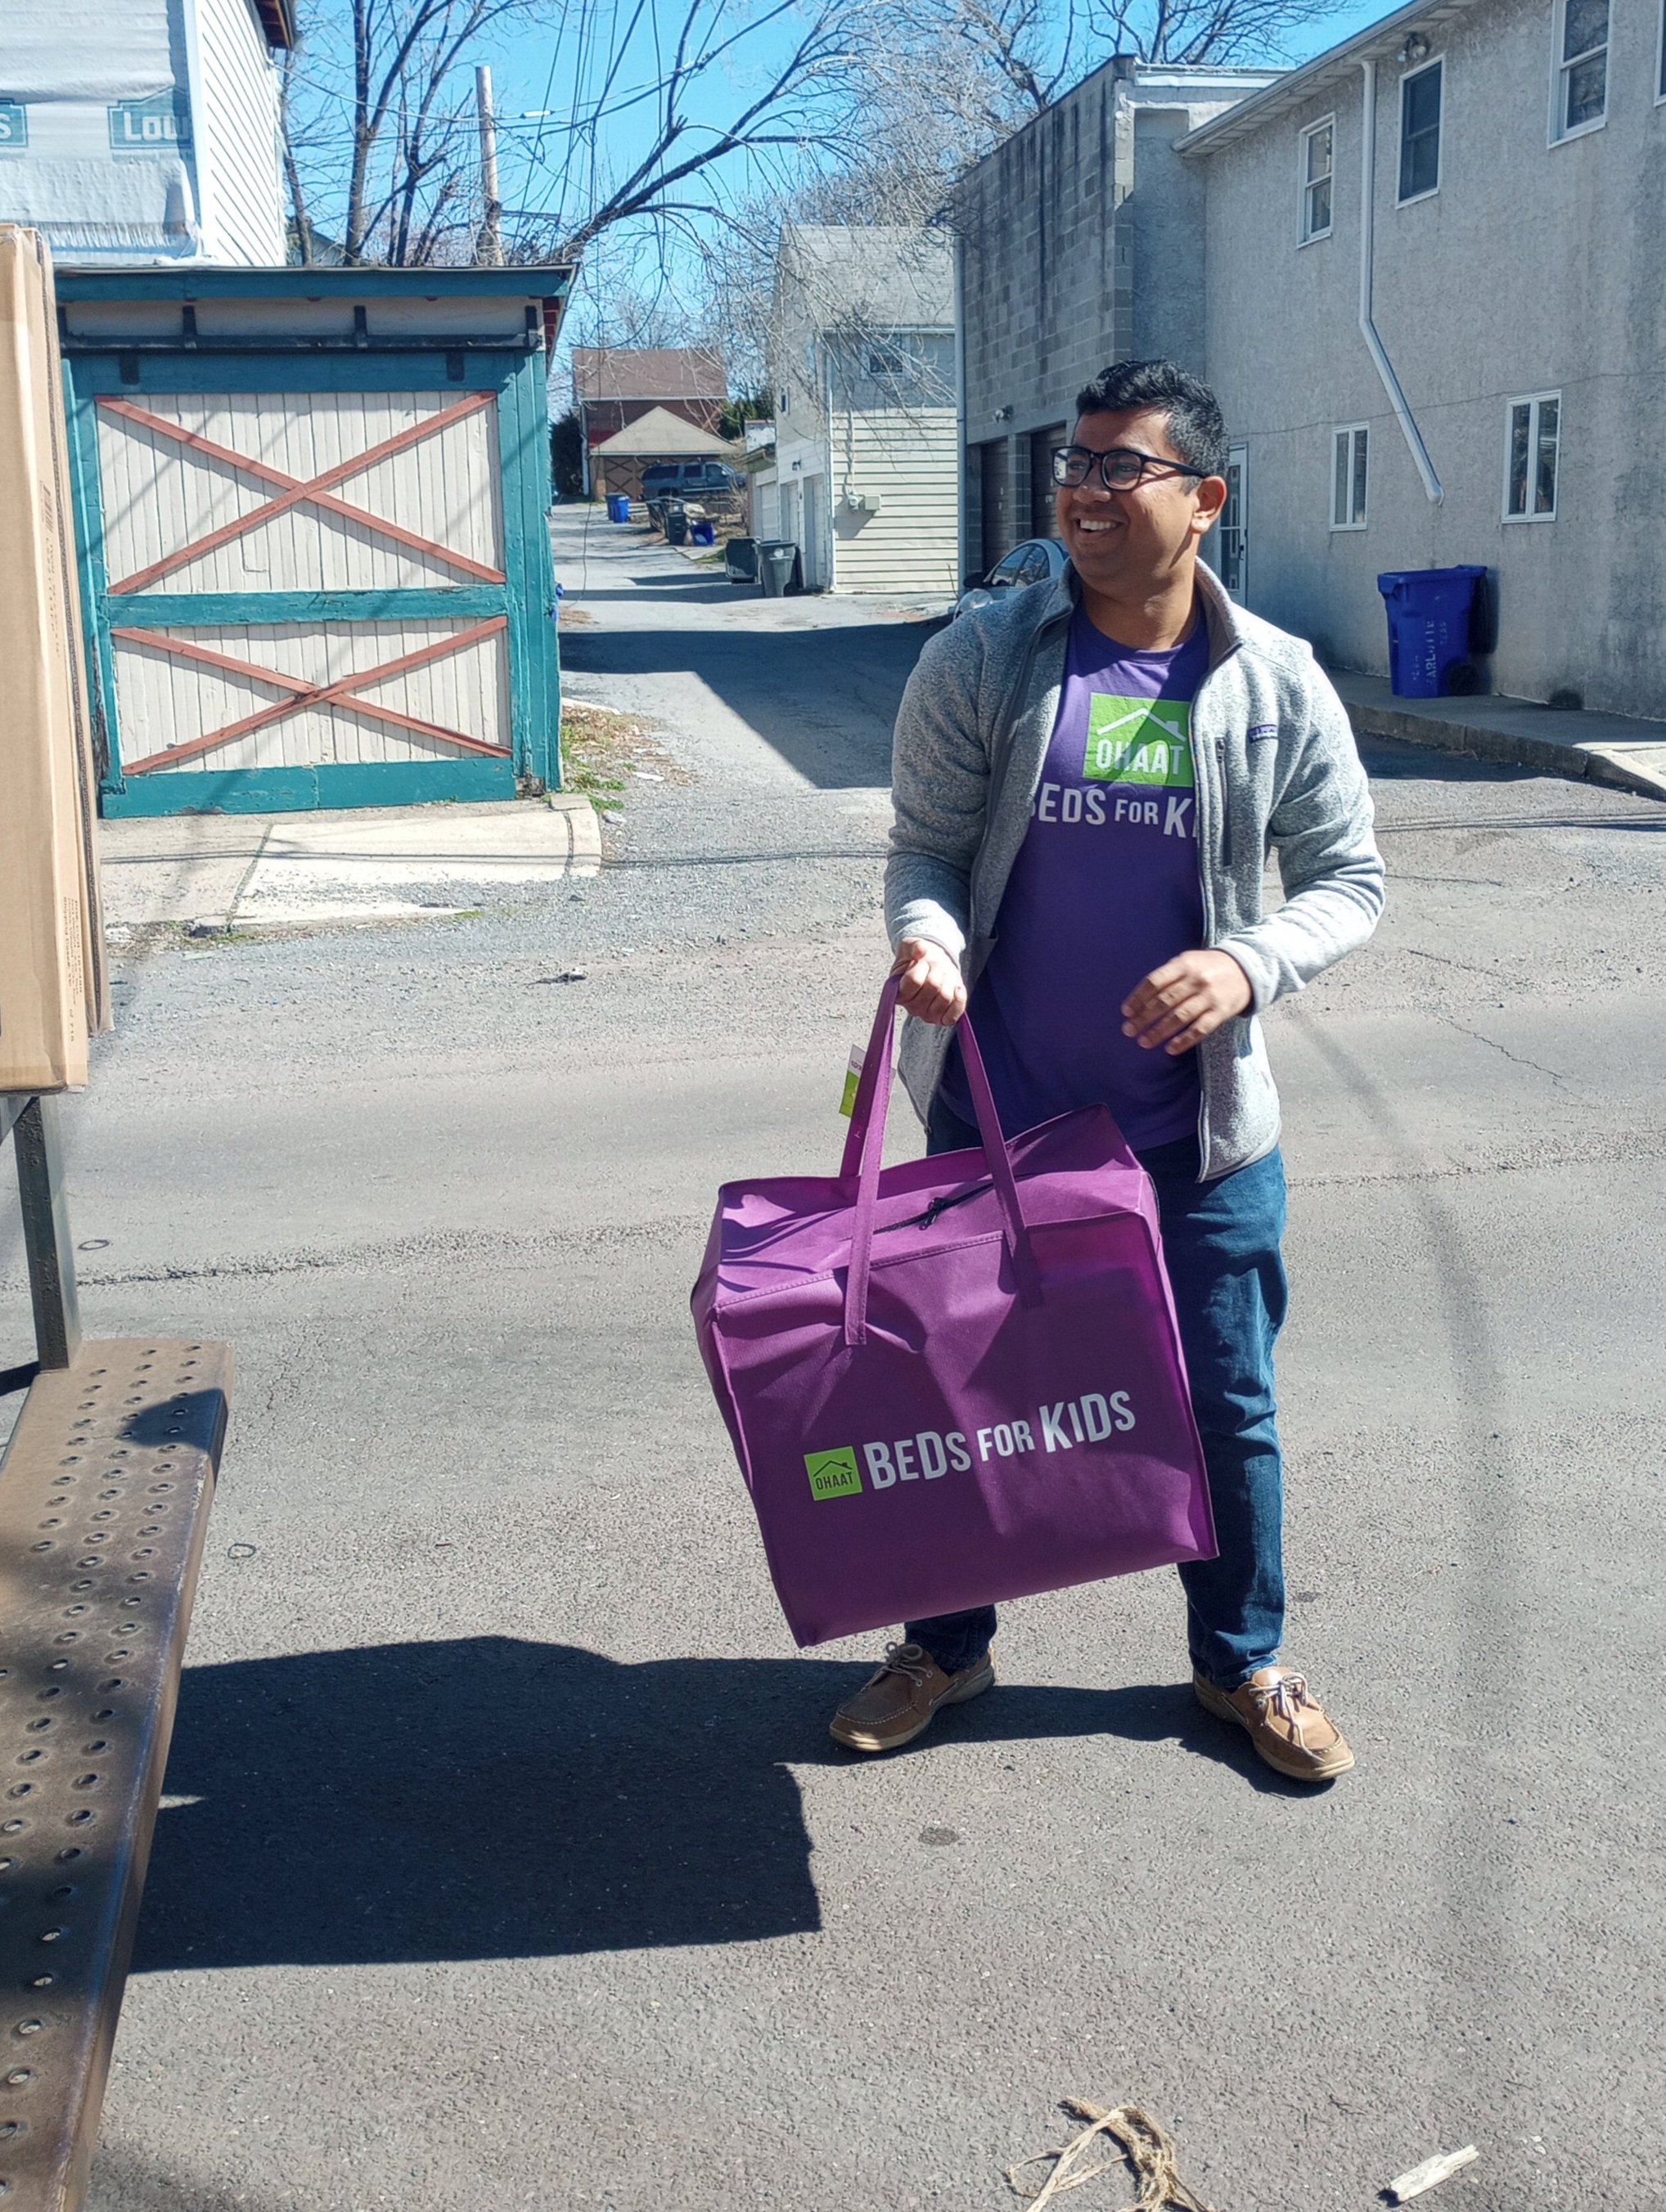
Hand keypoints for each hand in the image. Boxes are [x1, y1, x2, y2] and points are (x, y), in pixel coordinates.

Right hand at [891, 936, 966, 1026]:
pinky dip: (959, 999)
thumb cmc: (919, 959)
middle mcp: (911, 1007)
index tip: (921, 961)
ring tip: (943, 976)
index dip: (921, 966)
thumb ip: (913, 945)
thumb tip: (921, 950)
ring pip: (945, 997)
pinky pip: (954, 1014)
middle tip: (934, 966)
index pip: (914, 980)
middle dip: (937, 970)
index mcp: (898, 992)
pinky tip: (956, 988)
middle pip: (933, 986)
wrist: (932, 967)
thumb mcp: (911, 946)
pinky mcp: (943, 1019)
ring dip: (948, 981)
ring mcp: (928, 1015)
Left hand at [1121, 949, 1251, 1055]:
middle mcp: (1196, 980)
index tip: (1126, 1012)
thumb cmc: (1208, 967)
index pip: (1154, 982)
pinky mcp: (1221, 1012)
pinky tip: (1170, 1049)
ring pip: (1179, 1017)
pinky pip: (1199, 1030)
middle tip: (1128, 1030)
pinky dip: (1184, 1041)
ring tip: (1144, 1042)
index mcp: (1184, 965)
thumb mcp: (1188, 961)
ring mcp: (1209, 997)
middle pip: (1164, 1001)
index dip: (1138, 998)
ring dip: (1159, 1031)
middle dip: (1143, 1018)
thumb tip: (1139, 1000)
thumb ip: (1167, 975)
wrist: (1246, 968)